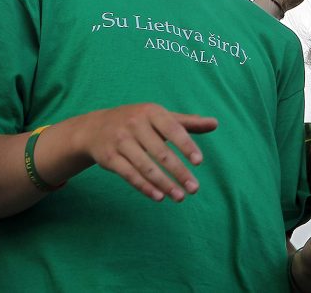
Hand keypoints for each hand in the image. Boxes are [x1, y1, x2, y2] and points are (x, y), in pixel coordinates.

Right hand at [76, 103, 217, 201]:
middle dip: (179, 172)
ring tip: (180, 197)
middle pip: (160, 153)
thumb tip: (215, 123)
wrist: (95, 128)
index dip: (186, 146)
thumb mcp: (160, 117)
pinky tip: (159, 197)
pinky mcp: (109, 158)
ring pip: (145, 167)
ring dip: (164, 184)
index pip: (173, 129)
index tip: (199, 162)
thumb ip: (187, 122)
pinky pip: (129, 175)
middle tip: (194, 188)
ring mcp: (120, 141)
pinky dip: (145, 187)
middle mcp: (134, 125)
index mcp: (151, 112)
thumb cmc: (138, 121)